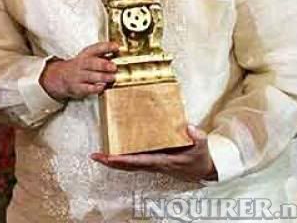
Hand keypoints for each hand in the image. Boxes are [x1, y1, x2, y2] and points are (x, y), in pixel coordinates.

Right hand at [40, 42, 117, 100]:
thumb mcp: (87, 58)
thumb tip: (118, 52)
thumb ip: (101, 55)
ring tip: (112, 78)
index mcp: (85, 55)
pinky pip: (87, 88)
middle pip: (92, 63)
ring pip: (90, 76)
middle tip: (114, 67)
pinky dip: (95, 88)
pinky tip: (102, 87)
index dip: (106, 47)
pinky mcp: (77, 88)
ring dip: (103, 77)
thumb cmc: (79, 67)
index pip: (95, 48)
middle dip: (104, 64)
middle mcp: (80, 64)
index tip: (116, 46)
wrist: (58, 77)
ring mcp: (78, 76)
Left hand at [90, 125, 217, 181]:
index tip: (109, 157)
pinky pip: (132, 160)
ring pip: (128, 164)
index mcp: (162, 161)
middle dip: (110, 162)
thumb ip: (197, 137)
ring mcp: (151, 163)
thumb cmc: (199, 157)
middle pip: (127, 165)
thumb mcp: (202, 146)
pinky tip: (112, 151)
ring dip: (112, 161)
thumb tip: (189, 127)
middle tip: (95, 156)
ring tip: (98, 155)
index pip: (139, 161)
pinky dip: (121, 158)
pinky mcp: (151, 160)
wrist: (202, 170)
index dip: (123, 160)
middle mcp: (153, 164)